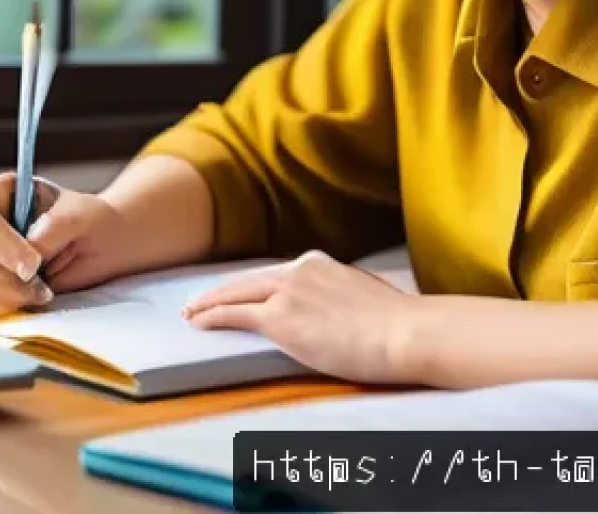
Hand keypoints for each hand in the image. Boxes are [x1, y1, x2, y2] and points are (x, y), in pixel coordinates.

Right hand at [0, 170, 136, 317]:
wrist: (103, 244)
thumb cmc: (90, 221)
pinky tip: (33, 297)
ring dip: (1, 290)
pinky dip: (4, 300)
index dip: (1, 243)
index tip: (33, 265)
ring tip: (40, 293)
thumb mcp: (80, 216)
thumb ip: (54, 227)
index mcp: (2, 191)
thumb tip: (30, 249)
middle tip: (37, 287)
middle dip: (0, 274)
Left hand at [181, 250, 422, 383]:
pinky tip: (197, 323)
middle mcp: (298, 270)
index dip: (250, 284)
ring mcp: (287, 292)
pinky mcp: (280, 318)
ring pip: (236, 294)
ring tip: (190, 313)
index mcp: (318, 263)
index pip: (274, 274)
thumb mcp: (363, 298)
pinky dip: (212, 316)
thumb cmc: (399, 325)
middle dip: (221, 290)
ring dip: (209, 303)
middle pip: (248, 280)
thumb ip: (340, 298)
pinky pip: (235, 315)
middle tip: (198, 301)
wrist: (407, 333)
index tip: (238, 292)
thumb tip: (338, 313)